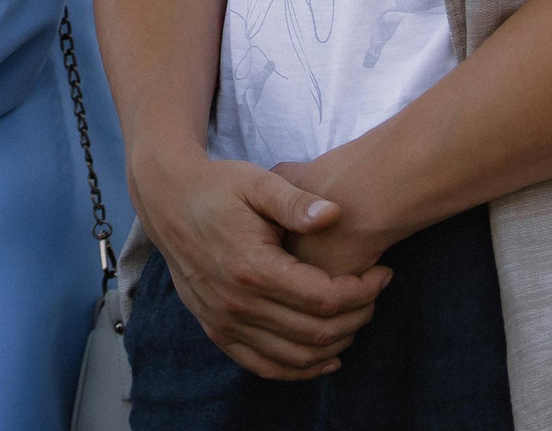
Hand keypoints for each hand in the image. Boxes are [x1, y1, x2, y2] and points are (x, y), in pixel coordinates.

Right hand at [134, 147, 389, 381]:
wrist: (168, 201)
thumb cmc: (218, 188)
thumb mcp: (257, 182)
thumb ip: (296, 201)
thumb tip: (335, 214)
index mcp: (252, 266)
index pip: (324, 298)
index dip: (363, 292)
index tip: (382, 274)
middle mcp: (237, 303)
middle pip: (316, 332)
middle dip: (357, 317)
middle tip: (375, 295)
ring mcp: (224, 322)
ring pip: (295, 357)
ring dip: (336, 345)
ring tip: (355, 317)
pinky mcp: (216, 330)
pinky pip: (264, 366)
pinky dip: (300, 369)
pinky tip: (325, 357)